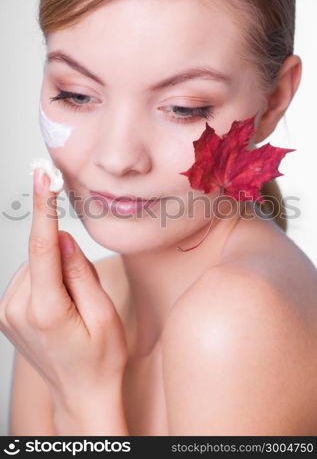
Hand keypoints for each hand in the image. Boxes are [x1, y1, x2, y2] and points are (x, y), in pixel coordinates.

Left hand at [0, 168, 128, 413]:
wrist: (81, 395)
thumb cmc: (100, 360)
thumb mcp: (104, 314)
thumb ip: (80, 272)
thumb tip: (62, 238)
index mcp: (46, 311)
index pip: (42, 247)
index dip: (43, 209)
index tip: (42, 178)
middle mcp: (17, 310)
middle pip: (43, 257)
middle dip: (65, 262)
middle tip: (85, 296)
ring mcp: (8, 313)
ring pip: (35, 266)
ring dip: (55, 274)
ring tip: (73, 308)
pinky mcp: (7, 314)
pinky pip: (29, 278)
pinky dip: (46, 282)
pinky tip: (60, 307)